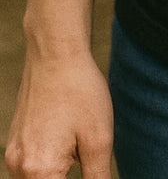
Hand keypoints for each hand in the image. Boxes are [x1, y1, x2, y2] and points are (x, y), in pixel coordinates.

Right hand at [4, 50, 112, 178]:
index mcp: (40, 171)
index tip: (87, 166)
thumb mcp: (99, 139)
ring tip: (76, 147)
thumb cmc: (79, 91)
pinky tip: (65, 142)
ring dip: (55, 174)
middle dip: (65, 177)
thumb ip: (98, 177)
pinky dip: (47, 166)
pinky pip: (29, 168)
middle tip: (82, 154)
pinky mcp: (15, 143)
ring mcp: (14, 154)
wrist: (56, 54)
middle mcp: (19, 167)